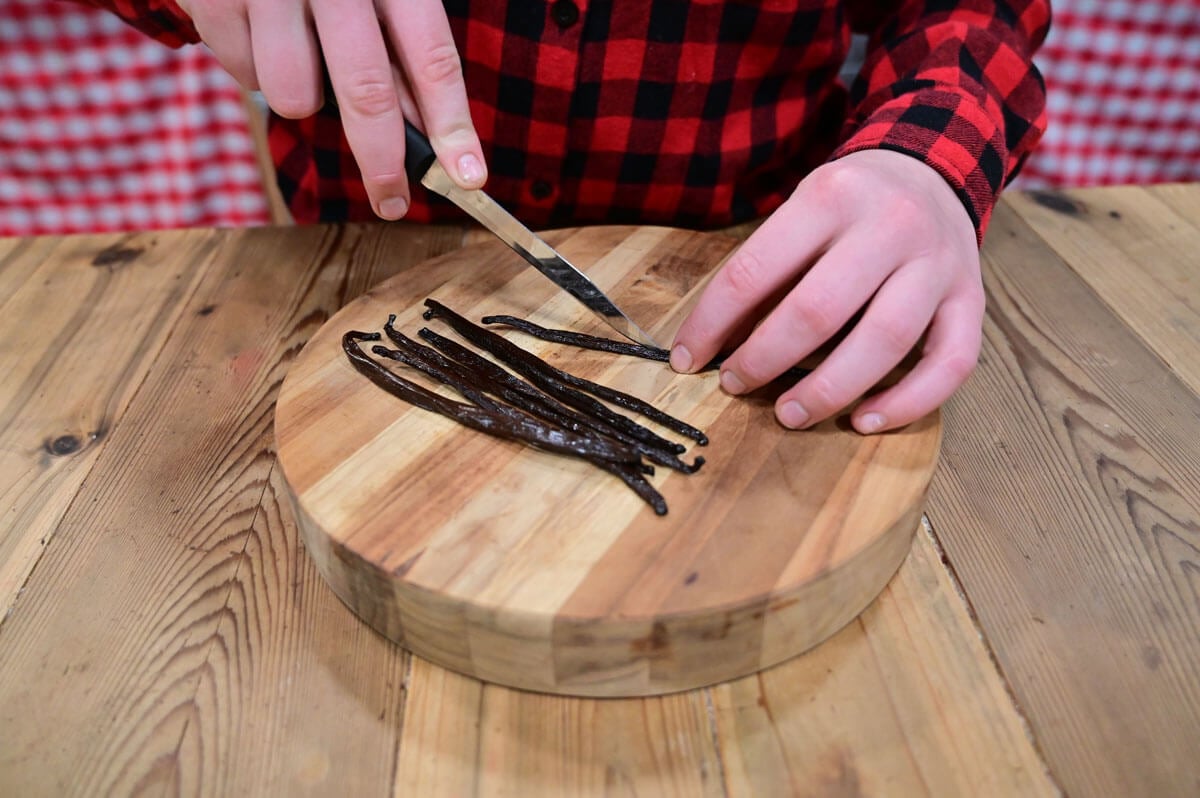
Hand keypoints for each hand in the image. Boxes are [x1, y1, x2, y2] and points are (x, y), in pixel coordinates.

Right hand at [176, 0, 485, 218]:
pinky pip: (246, 77)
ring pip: (295, 97)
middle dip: (384, 162)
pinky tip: (260, 31)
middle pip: (367, 93)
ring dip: (304, 99)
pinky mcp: (214, 0)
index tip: (469, 176)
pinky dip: (256, 70)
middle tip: (393, 200)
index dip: (452, 124)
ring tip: (300, 55)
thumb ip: (400, 48)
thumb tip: (425, 132)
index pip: (432, 57)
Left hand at [670, 150, 983, 433]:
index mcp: (831, 196)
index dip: (712, 323)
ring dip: (829, 389)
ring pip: (886, 340)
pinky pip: (952, 363)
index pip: (756, 270)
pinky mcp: (972, 298)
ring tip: (789, 415)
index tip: (687, 358)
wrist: (932, 171)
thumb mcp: (802, 209)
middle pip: (819, 310)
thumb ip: (766, 267)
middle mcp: (891, 225)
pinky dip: (909, 403)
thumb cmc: (851, 206)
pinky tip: (865, 421)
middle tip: (735, 385)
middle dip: (766, 359)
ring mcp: (938, 264)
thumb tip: (710, 341)